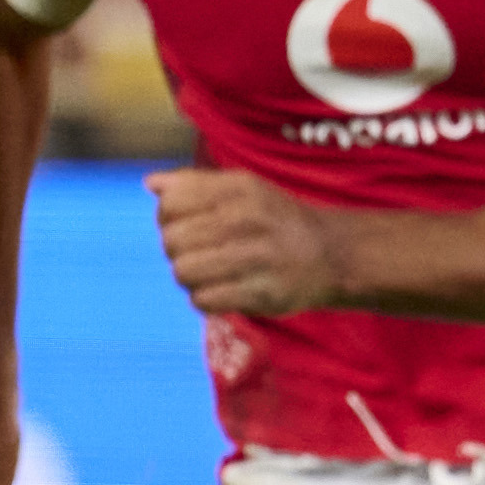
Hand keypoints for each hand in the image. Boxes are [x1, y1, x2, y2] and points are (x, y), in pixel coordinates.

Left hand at [152, 165, 349, 313]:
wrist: (334, 255)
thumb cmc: (277, 219)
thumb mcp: (245, 188)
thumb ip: (196, 183)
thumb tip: (151, 184)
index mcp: (239, 190)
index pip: (170, 204)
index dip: (168, 218)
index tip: (188, 225)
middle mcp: (248, 220)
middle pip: (172, 241)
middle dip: (177, 251)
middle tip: (199, 254)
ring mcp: (257, 258)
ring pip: (184, 272)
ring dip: (190, 277)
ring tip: (208, 274)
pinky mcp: (264, 294)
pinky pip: (204, 300)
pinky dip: (206, 299)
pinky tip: (222, 291)